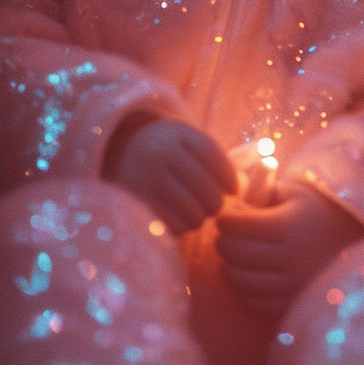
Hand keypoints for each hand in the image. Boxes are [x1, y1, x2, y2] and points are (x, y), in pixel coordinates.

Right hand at [103, 116, 236, 234]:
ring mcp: (146, 182)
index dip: (229, 179)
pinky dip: (179, 227)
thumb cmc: (166, 149)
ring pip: (194, 215)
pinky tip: (174, 216)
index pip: (215, 161)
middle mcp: (161, 156)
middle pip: (209, 193)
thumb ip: (218, 159)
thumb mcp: (188, 141)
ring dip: (198, 217)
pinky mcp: (135, 208)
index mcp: (178, 136)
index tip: (232, 189)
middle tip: (209, 202)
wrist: (118, 153)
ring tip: (191, 209)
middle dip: (214, 202)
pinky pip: (173, 228)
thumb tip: (243, 188)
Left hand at [216, 183, 363, 314]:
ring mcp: (294, 281)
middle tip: (222, 236)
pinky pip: (260, 302)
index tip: (222, 217)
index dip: (226, 221)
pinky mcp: (296, 300)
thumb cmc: (316, 209)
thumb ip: (263, 188)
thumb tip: (232, 187)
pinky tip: (244, 277)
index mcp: (289, 224)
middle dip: (224, 243)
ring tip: (229, 258)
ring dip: (230, 269)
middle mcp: (292, 255)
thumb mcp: (294, 192)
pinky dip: (245, 292)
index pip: (241, 225)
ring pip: (246, 281)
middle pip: (239, 253)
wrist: (355, 237)